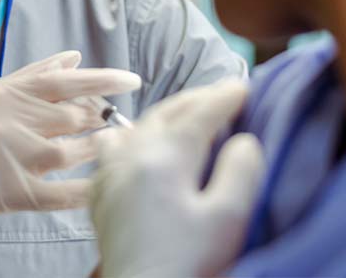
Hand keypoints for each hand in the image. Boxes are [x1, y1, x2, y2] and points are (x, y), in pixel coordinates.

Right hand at [0, 51, 140, 248]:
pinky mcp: (11, 192)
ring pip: (70, 151)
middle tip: (113, 121)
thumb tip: (75, 58)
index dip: (104, 79)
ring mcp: (11, 157)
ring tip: (109, 146)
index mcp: (9, 93)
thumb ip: (37, 73)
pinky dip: (84, 189)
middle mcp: (11, 121)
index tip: (133, 80)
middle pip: (74, 116)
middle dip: (99, 118)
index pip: (67, 81)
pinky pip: (58, 192)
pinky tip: (102, 185)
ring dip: (96, 149)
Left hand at [91, 80, 264, 277]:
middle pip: (167, 112)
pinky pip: (113, 147)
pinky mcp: (100, 194)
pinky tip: (135, 140)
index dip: (224, 98)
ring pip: (139, 125)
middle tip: (222, 95)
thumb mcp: (228, 220)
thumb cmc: (189, 265)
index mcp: (165, 157)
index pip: (199, 114)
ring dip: (166, 114)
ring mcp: (111, 172)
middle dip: (197, 99)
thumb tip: (243, 139)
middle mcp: (133, 155)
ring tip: (187, 114)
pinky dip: (132, 135)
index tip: (244, 86)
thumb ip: (239, 170)